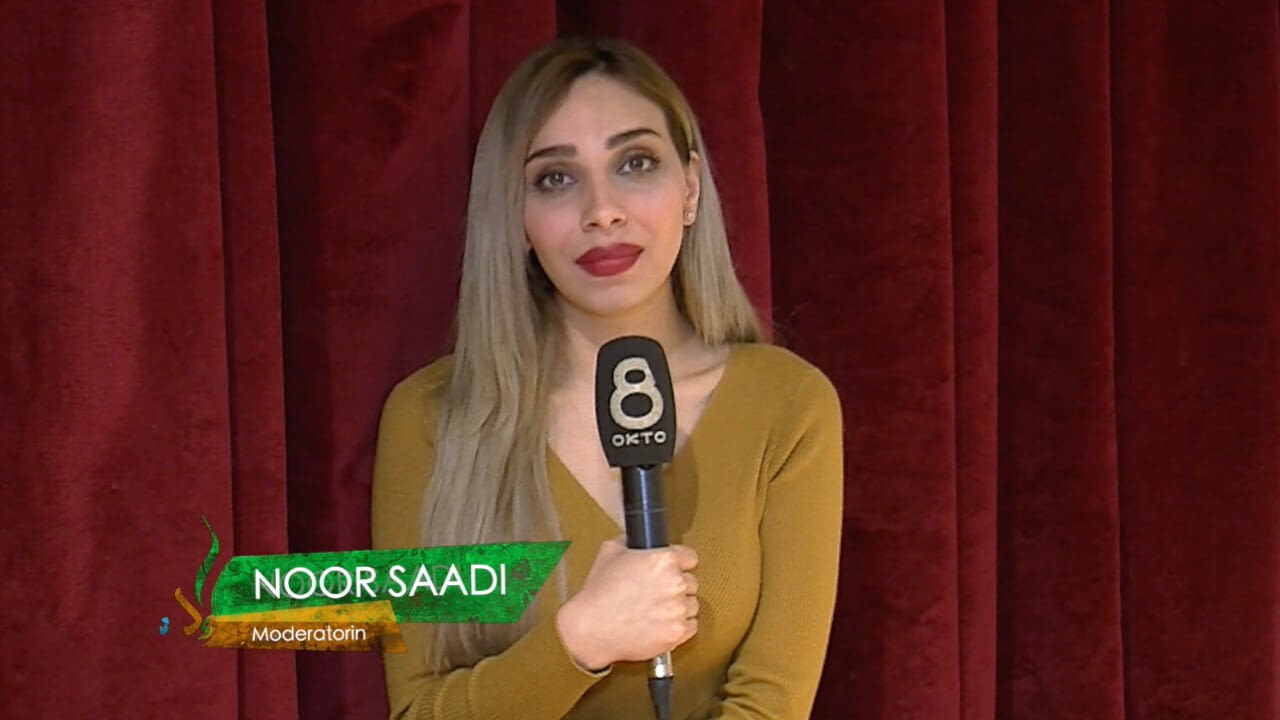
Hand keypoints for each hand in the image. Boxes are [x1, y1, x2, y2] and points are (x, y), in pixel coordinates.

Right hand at [555, 537, 699, 669]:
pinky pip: (691, 626)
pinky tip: (661, 623)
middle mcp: (675, 584)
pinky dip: (679, 626)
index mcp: (664, 560)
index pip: (690, 557)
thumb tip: (641, 539)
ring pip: (692, 605)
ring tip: (657, 609)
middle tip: (657, 592)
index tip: (673, 569)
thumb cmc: (598, 593)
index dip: (679, 563)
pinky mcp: (677, 633)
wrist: (592, 628)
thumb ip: (632, 541)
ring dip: (679, 606)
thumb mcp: (610, 551)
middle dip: (677, 586)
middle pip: (692, 582)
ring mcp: (678, 610)